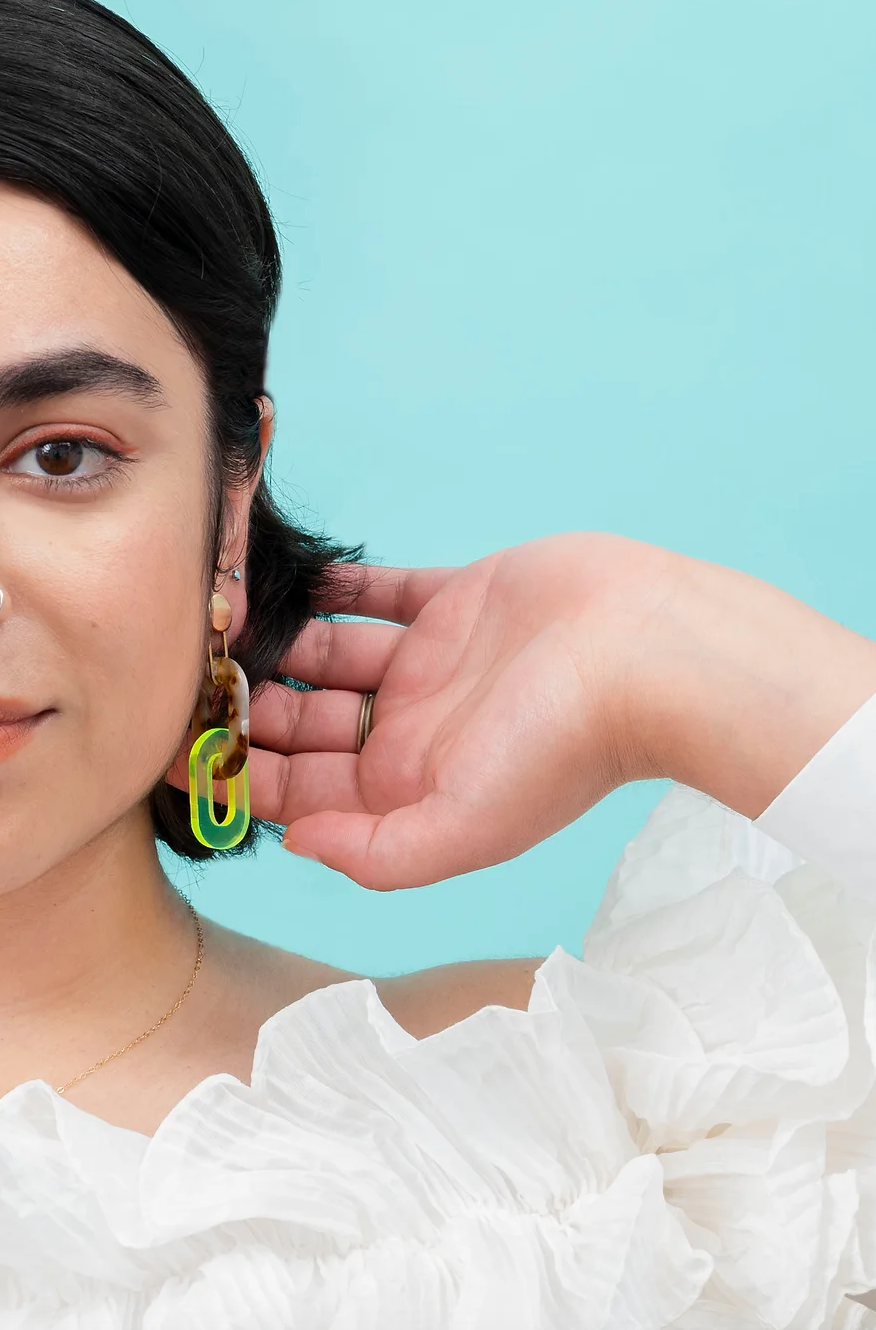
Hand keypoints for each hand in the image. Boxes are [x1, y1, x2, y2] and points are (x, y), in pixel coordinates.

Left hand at [167, 532, 676, 888]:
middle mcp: (411, 731)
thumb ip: (375, 852)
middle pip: (303, 722)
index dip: (233, 772)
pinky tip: (283, 579)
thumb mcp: (463, 828)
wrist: (645, 655)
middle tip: (177, 673)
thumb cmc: (564, 749)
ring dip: (276, 642)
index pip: (296, 789)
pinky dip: (334, 588)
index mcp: (406, 791)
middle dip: (243, 704)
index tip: (167, 749)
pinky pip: (377, 592)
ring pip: (329, 654)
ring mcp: (433, 663)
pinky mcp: (456, 601)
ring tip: (213, 618)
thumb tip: (293, 843)